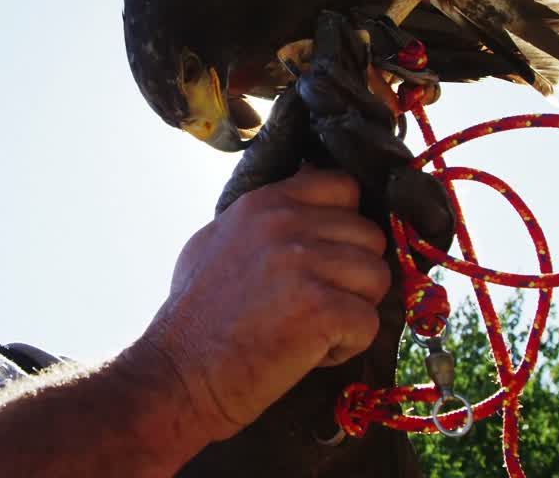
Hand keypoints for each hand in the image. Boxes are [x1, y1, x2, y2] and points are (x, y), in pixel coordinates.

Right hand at [136, 167, 389, 441]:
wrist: (180, 374)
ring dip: (353, 310)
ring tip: (311, 328)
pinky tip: (308, 352)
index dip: (346, 224)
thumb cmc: (195, 317)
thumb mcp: (218, 241)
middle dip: (353, 275)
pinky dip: (347, 346)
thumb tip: (306, 185)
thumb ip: (264, 216)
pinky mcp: (321, 308)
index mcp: (264, 203)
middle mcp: (286, 223)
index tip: (329, 255)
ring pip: (377, 278)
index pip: (344, 187)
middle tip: (315, 303)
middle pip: (370, 236)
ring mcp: (305, 263)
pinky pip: (369, 322)